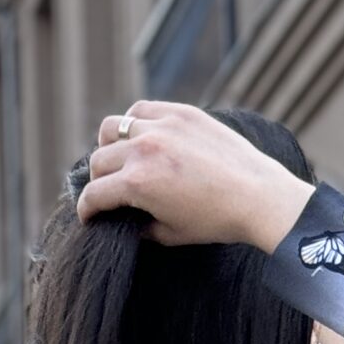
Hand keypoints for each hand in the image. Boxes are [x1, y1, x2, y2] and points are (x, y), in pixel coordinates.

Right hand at [75, 101, 311, 251]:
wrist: (257, 196)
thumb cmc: (215, 222)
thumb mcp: (171, 234)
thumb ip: (141, 226)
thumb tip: (127, 220)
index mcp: (137, 183)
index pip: (95, 194)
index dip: (86, 209)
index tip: (88, 215)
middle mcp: (143, 149)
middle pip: (99, 159)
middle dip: (99, 180)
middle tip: (108, 191)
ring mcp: (161, 126)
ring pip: (112, 127)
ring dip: (109, 146)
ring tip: (119, 158)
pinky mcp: (180, 112)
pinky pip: (141, 109)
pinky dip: (133, 123)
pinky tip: (141, 136)